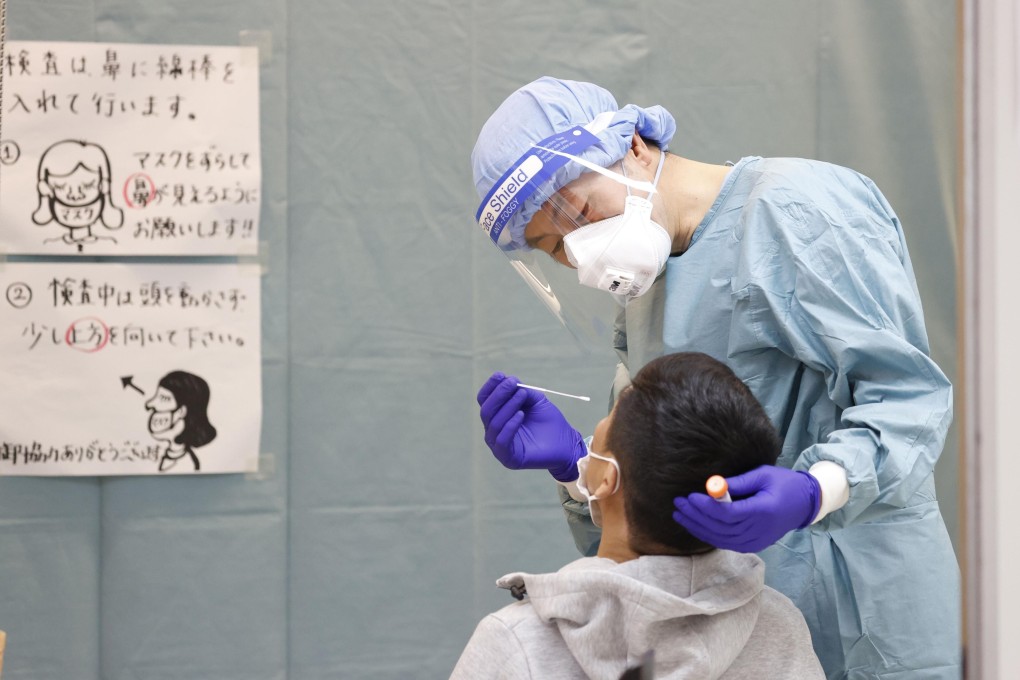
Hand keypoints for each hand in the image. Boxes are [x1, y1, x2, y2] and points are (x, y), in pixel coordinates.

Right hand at [476, 372, 584, 481]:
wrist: (566, 444)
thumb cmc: (549, 423)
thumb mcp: (536, 401)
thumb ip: (522, 391)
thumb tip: (508, 380)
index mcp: (498, 416)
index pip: (485, 400)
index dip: (490, 387)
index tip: (500, 375)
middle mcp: (494, 431)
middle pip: (486, 410)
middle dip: (499, 394)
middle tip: (512, 383)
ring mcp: (499, 446)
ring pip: (494, 423)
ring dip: (507, 406)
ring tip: (522, 395)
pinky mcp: (508, 458)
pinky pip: (502, 440)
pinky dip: (510, 425)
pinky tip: (521, 415)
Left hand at [672, 465, 820, 552]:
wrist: (805, 504)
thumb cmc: (783, 483)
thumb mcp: (762, 475)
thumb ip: (738, 482)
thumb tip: (711, 485)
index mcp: (762, 512)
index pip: (728, 514)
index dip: (706, 507)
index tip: (690, 496)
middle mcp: (759, 531)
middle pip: (720, 528)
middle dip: (696, 516)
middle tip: (678, 504)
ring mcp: (756, 542)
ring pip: (720, 538)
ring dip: (698, 527)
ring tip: (680, 515)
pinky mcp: (753, 545)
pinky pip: (726, 543)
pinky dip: (709, 535)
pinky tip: (695, 525)